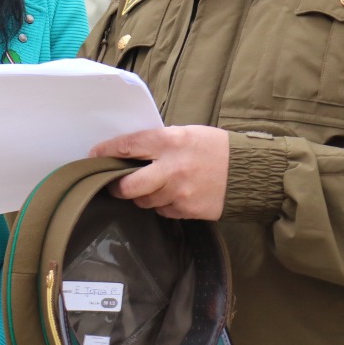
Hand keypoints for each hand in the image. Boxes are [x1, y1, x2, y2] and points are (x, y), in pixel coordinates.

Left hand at [89, 125, 229, 219]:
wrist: (249, 172)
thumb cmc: (215, 147)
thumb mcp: (186, 133)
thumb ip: (160, 143)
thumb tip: (131, 153)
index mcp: (169, 141)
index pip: (128, 146)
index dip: (106, 152)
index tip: (94, 156)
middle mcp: (171, 168)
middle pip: (129, 185)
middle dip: (117, 187)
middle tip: (114, 185)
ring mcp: (179, 192)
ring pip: (145, 201)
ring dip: (143, 196)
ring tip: (153, 186)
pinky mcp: (188, 210)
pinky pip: (164, 210)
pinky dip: (163, 204)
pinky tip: (174, 195)